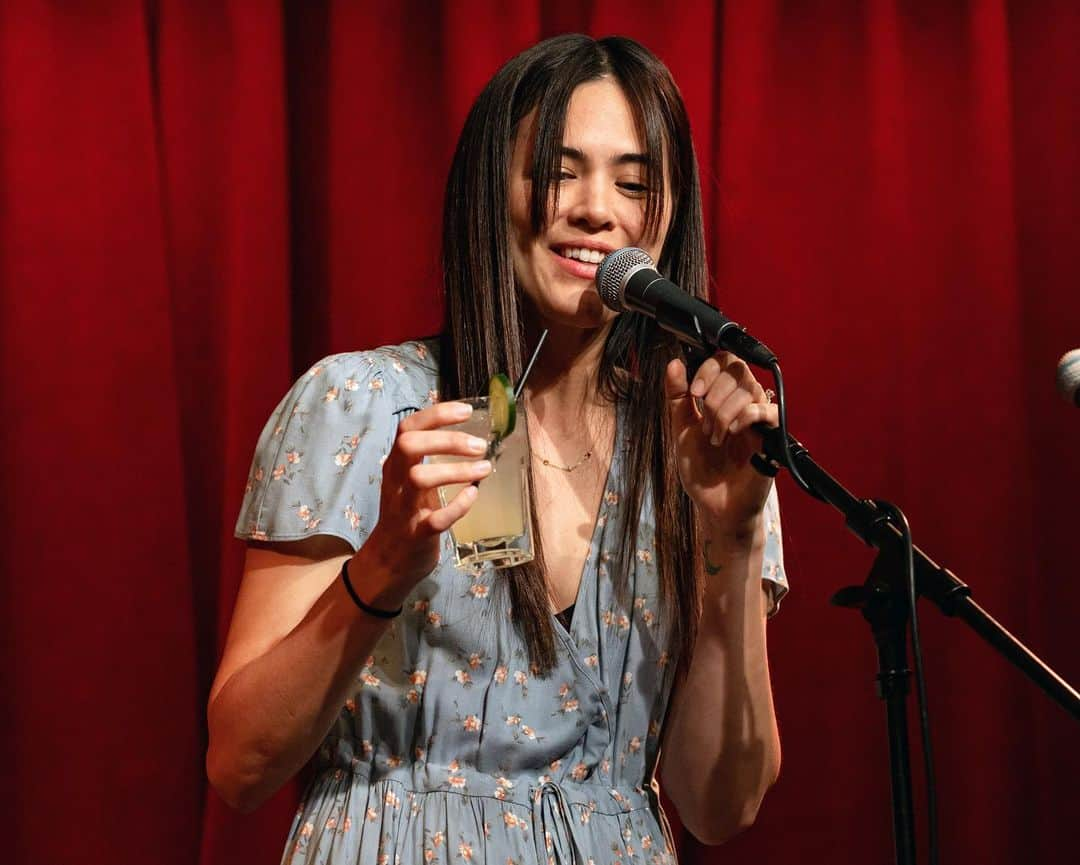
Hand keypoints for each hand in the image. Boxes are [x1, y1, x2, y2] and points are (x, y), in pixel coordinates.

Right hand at [361, 402, 491, 601]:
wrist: (389, 562)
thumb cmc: (409, 514)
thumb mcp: (411, 480)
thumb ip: (429, 458)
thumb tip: (468, 433)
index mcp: (396, 465)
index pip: (408, 428)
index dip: (437, 414)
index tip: (467, 410)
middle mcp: (395, 482)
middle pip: (409, 446)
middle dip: (446, 440)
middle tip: (479, 445)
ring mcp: (403, 509)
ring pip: (420, 479)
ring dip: (456, 471)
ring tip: (484, 469)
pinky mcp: (416, 535)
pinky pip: (436, 519)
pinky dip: (458, 506)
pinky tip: (473, 495)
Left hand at [664, 354, 777, 538]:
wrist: (714, 505)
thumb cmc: (701, 470)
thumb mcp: (681, 429)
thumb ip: (677, 397)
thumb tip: (674, 363)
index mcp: (722, 397)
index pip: (724, 361)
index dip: (709, 368)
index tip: (694, 391)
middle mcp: (742, 403)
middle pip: (737, 369)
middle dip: (713, 395)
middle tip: (705, 425)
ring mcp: (758, 418)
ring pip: (749, 387)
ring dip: (724, 411)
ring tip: (715, 437)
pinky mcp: (772, 436)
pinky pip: (767, 410)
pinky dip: (745, 416)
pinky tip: (732, 433)